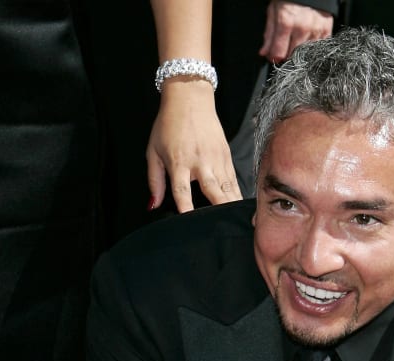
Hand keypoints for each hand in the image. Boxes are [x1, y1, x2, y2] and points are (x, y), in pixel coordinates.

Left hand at [146, 78, 241, 212]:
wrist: (190, 99)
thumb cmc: (168, 125)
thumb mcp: (153, 151)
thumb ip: (154, 180)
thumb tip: (154, 205)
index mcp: (179, 161)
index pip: (182, 191)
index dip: (186, 208)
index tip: (190, 223)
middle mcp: (200, 162)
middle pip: (214, 192)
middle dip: (220, 210)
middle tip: (225, 228)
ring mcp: (217, 159)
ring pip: (228, 188)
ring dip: (233, 206)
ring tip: (239, 222)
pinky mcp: (227, 156)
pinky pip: (233, 180)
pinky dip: (237, 194)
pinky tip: (240, 206)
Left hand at [259, 1, 333, 62]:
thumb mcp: (274, 10)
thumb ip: (269, 33)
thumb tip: (265, 52)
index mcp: (286, 22)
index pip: (279, 53)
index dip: (274, 56)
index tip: (273, 56)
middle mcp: (302, 28)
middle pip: (292, 55)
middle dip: (287, 53)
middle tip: (285, 45)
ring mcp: (316, 29)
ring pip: (305, 53)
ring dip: (300, 50)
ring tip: (296, 39)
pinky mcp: (326, 29)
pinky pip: (318, 47)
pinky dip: (312, 46)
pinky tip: (308, 38)